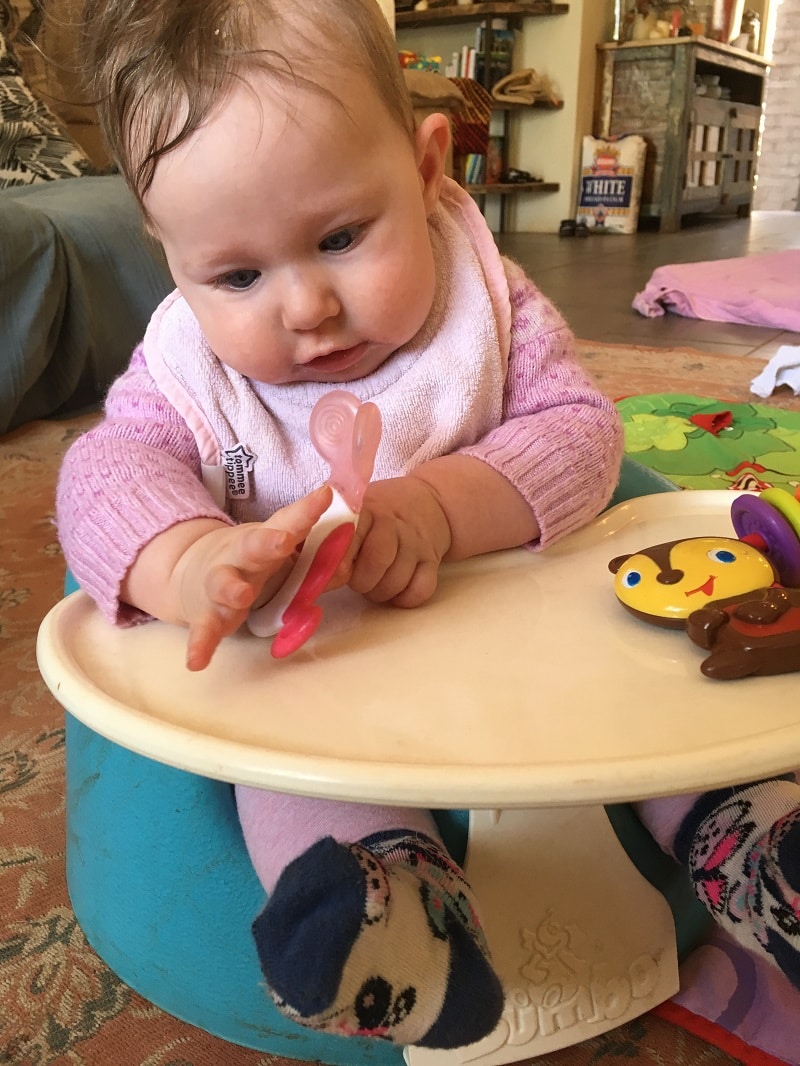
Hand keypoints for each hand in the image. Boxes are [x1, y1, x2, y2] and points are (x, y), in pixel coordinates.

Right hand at [171, 486, 331, 670]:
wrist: (192, 570)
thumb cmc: (250, 557)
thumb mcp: (276, 546)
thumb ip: (310, 551)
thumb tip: (348, 548)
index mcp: (263, 540)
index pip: (288, 522)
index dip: (306, 511)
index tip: (326, 496)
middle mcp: (240, 558)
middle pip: (252, 547)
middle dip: (267, 544)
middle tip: (283, 541)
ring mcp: (220, 585)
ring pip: (223, 585)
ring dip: (232, 589)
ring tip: (241, 596)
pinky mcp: (206, 614)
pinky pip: (203, 631)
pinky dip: (200, 644)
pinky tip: (197, 661)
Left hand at [337, 475, 450, 607]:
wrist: (427, 502)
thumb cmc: (376, 515)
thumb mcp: (350, 512)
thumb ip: (325, 531)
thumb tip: (296, 557)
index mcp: (364, 511)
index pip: (348, 537)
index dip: (338, 561)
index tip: (333, 573)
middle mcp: (392, 524)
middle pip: (376, 561)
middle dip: (361, 581)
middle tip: (356, 580)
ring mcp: (414, 542)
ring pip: (396, 580)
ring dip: (380, 592)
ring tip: (373, 584)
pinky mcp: (432, 559)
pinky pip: (420, 589)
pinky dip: (405, 598)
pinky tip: (396, 591)